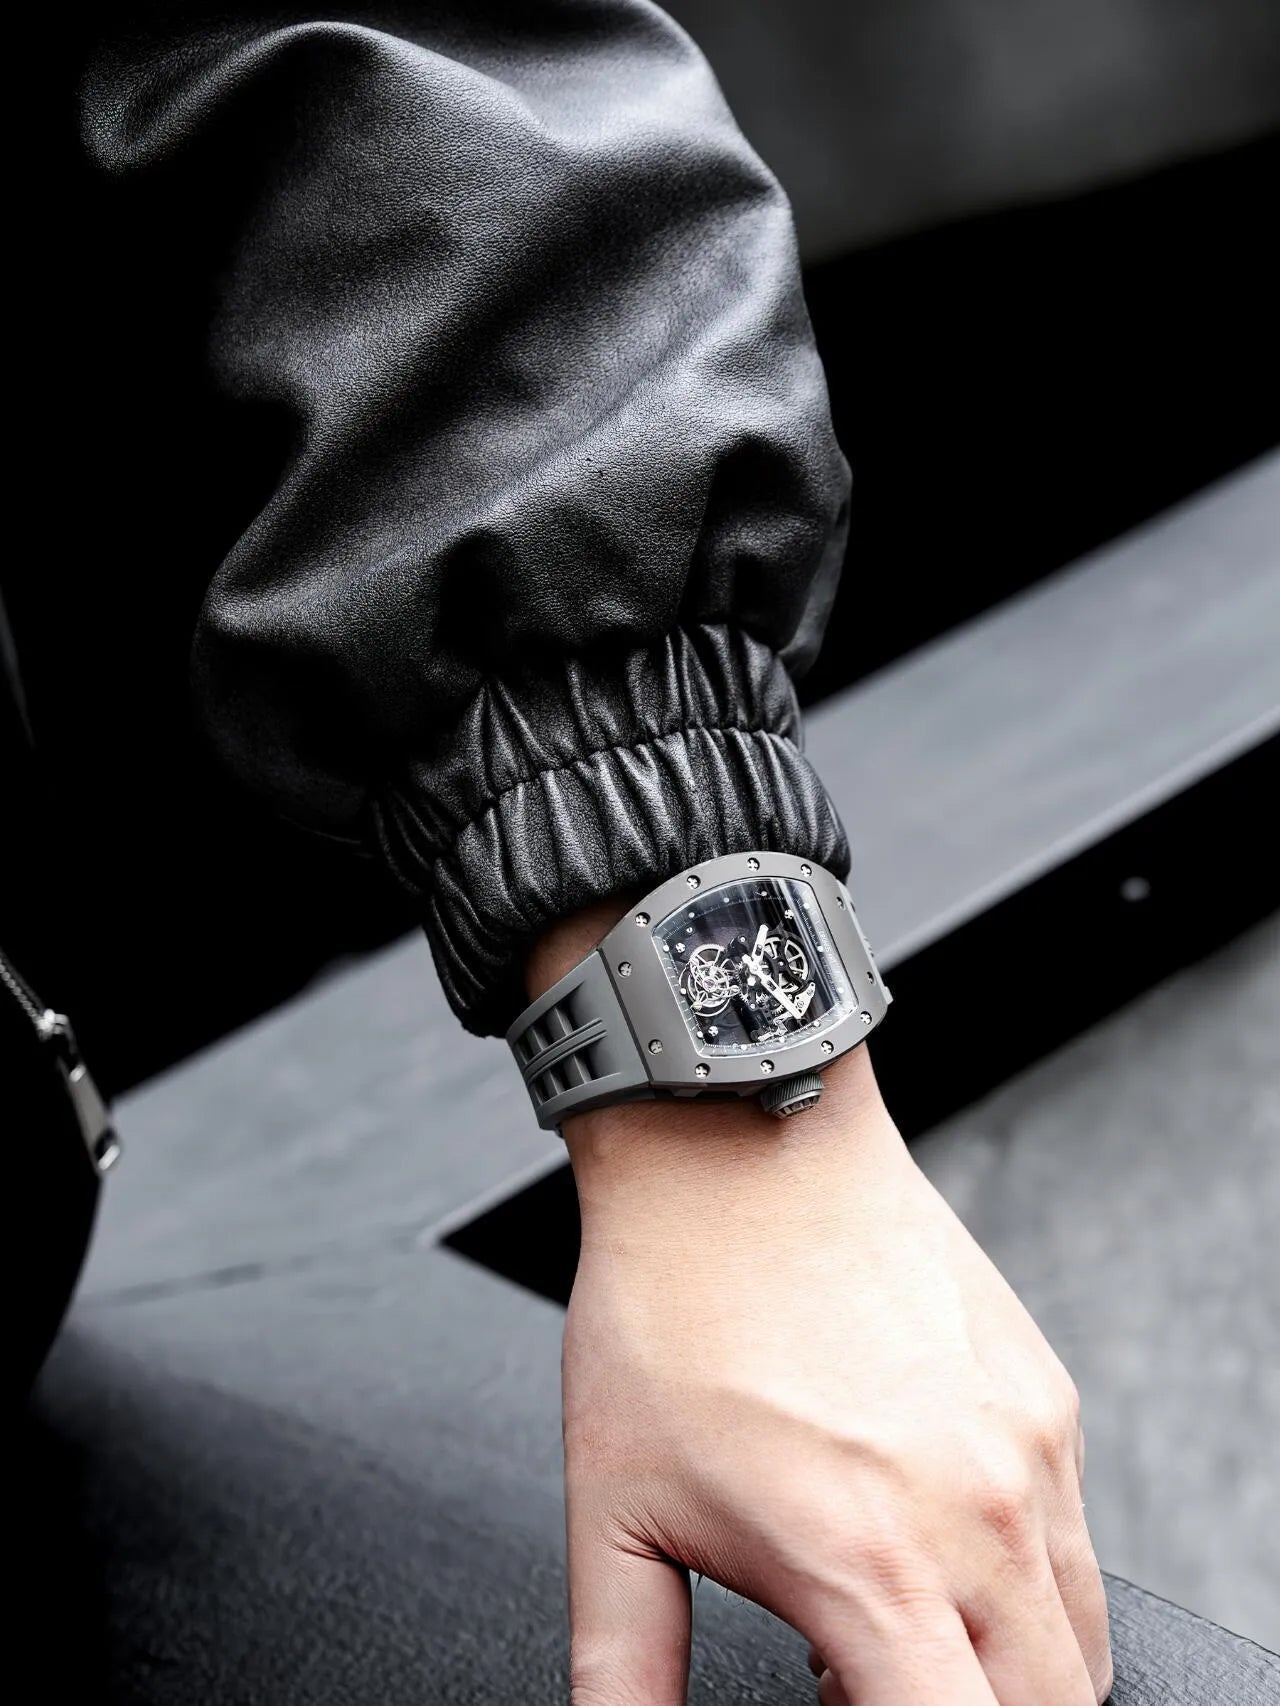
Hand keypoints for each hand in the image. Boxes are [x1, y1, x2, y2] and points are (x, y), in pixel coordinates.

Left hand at [535, 925, 1111, 1704]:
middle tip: (859, 1673)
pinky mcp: (1047, 1398)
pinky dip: (1026, 1579)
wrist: (734, 1145)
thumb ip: (623, 1670)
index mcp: (867, 1570)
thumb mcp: (614, 1510)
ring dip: (1007, 1671)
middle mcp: (974, 1521)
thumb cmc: (670, 1305)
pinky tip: (928, 1530)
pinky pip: (1073, 1540)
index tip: (839, 1705)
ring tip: (894, 1613)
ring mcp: (1027, 1455)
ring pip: (1077, 1645)